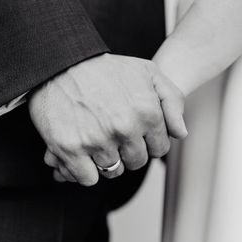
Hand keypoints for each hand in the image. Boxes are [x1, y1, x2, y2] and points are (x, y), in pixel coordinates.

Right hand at [29, 53, 186, 185]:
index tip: (134, 132)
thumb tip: (180, 133)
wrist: (60, 63)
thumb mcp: (148, 73)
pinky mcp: (71, 149)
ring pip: (113, 171)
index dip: (147, 141)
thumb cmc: (105, 69)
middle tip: (113, 135)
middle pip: (136, 162)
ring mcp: (97, 140)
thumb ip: (172, 101)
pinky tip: (83, 154)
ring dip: (106, 161)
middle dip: (128, 151)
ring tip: (97, 140)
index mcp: (147, 113)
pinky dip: (84, 171)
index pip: (159, 149)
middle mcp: (124, 128)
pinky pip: (87, 178)